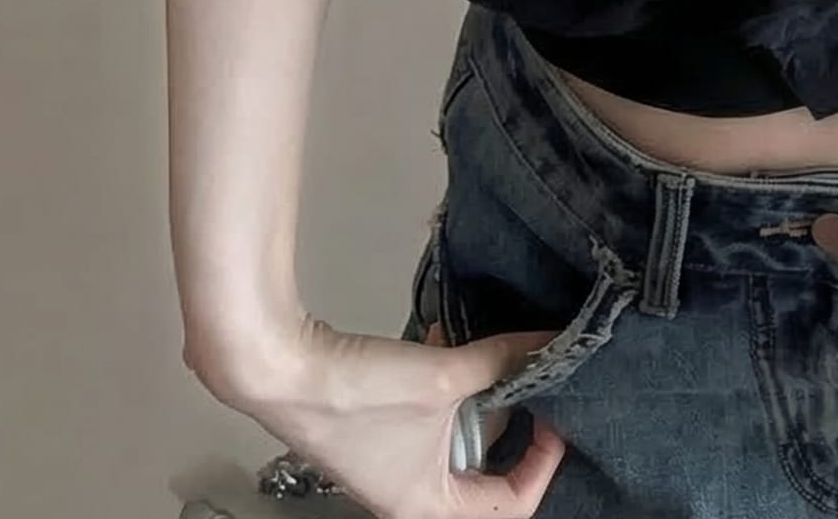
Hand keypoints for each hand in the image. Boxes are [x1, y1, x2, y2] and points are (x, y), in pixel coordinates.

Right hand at [215, 311, 567, 518]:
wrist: (281, 370)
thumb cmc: (361, 394)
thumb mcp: (445, 376)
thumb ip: (504, 360)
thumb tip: (556, 340)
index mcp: (428, 506)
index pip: (509, 507)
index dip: (541, 465)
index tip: (554, 418)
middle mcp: (409, 495)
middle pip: (483, 471)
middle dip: (509, 419)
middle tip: (529, 378)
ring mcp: (389, 462)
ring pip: (456, 434)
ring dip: (476, 392)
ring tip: (489, 351)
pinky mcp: (374, 427)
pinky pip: (429, 411)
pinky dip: (445, 379)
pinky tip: (443, 336)